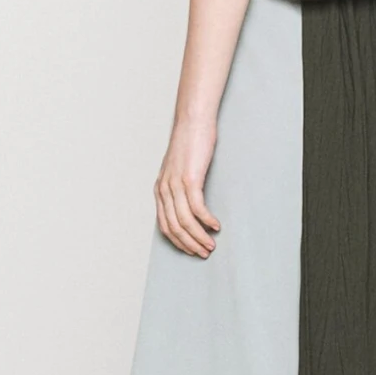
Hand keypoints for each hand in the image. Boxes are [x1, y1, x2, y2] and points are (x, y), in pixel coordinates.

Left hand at [155, 117, 220, 256]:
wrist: (192, 122)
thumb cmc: (189, 144)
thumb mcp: (179, 169)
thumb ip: (179, 187)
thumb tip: (189, 205)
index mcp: (160, 190)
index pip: (165, 225)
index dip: (179, 242)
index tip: (192, 250)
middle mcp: (164, 189)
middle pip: (174, 227)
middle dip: (190, 244)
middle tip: (204, 252)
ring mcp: (175, 185)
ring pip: (185, 221)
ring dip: (199, 236)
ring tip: (211, 244)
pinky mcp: (189, 179)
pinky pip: (197, 208)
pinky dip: (206, 221)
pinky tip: (215, 226)